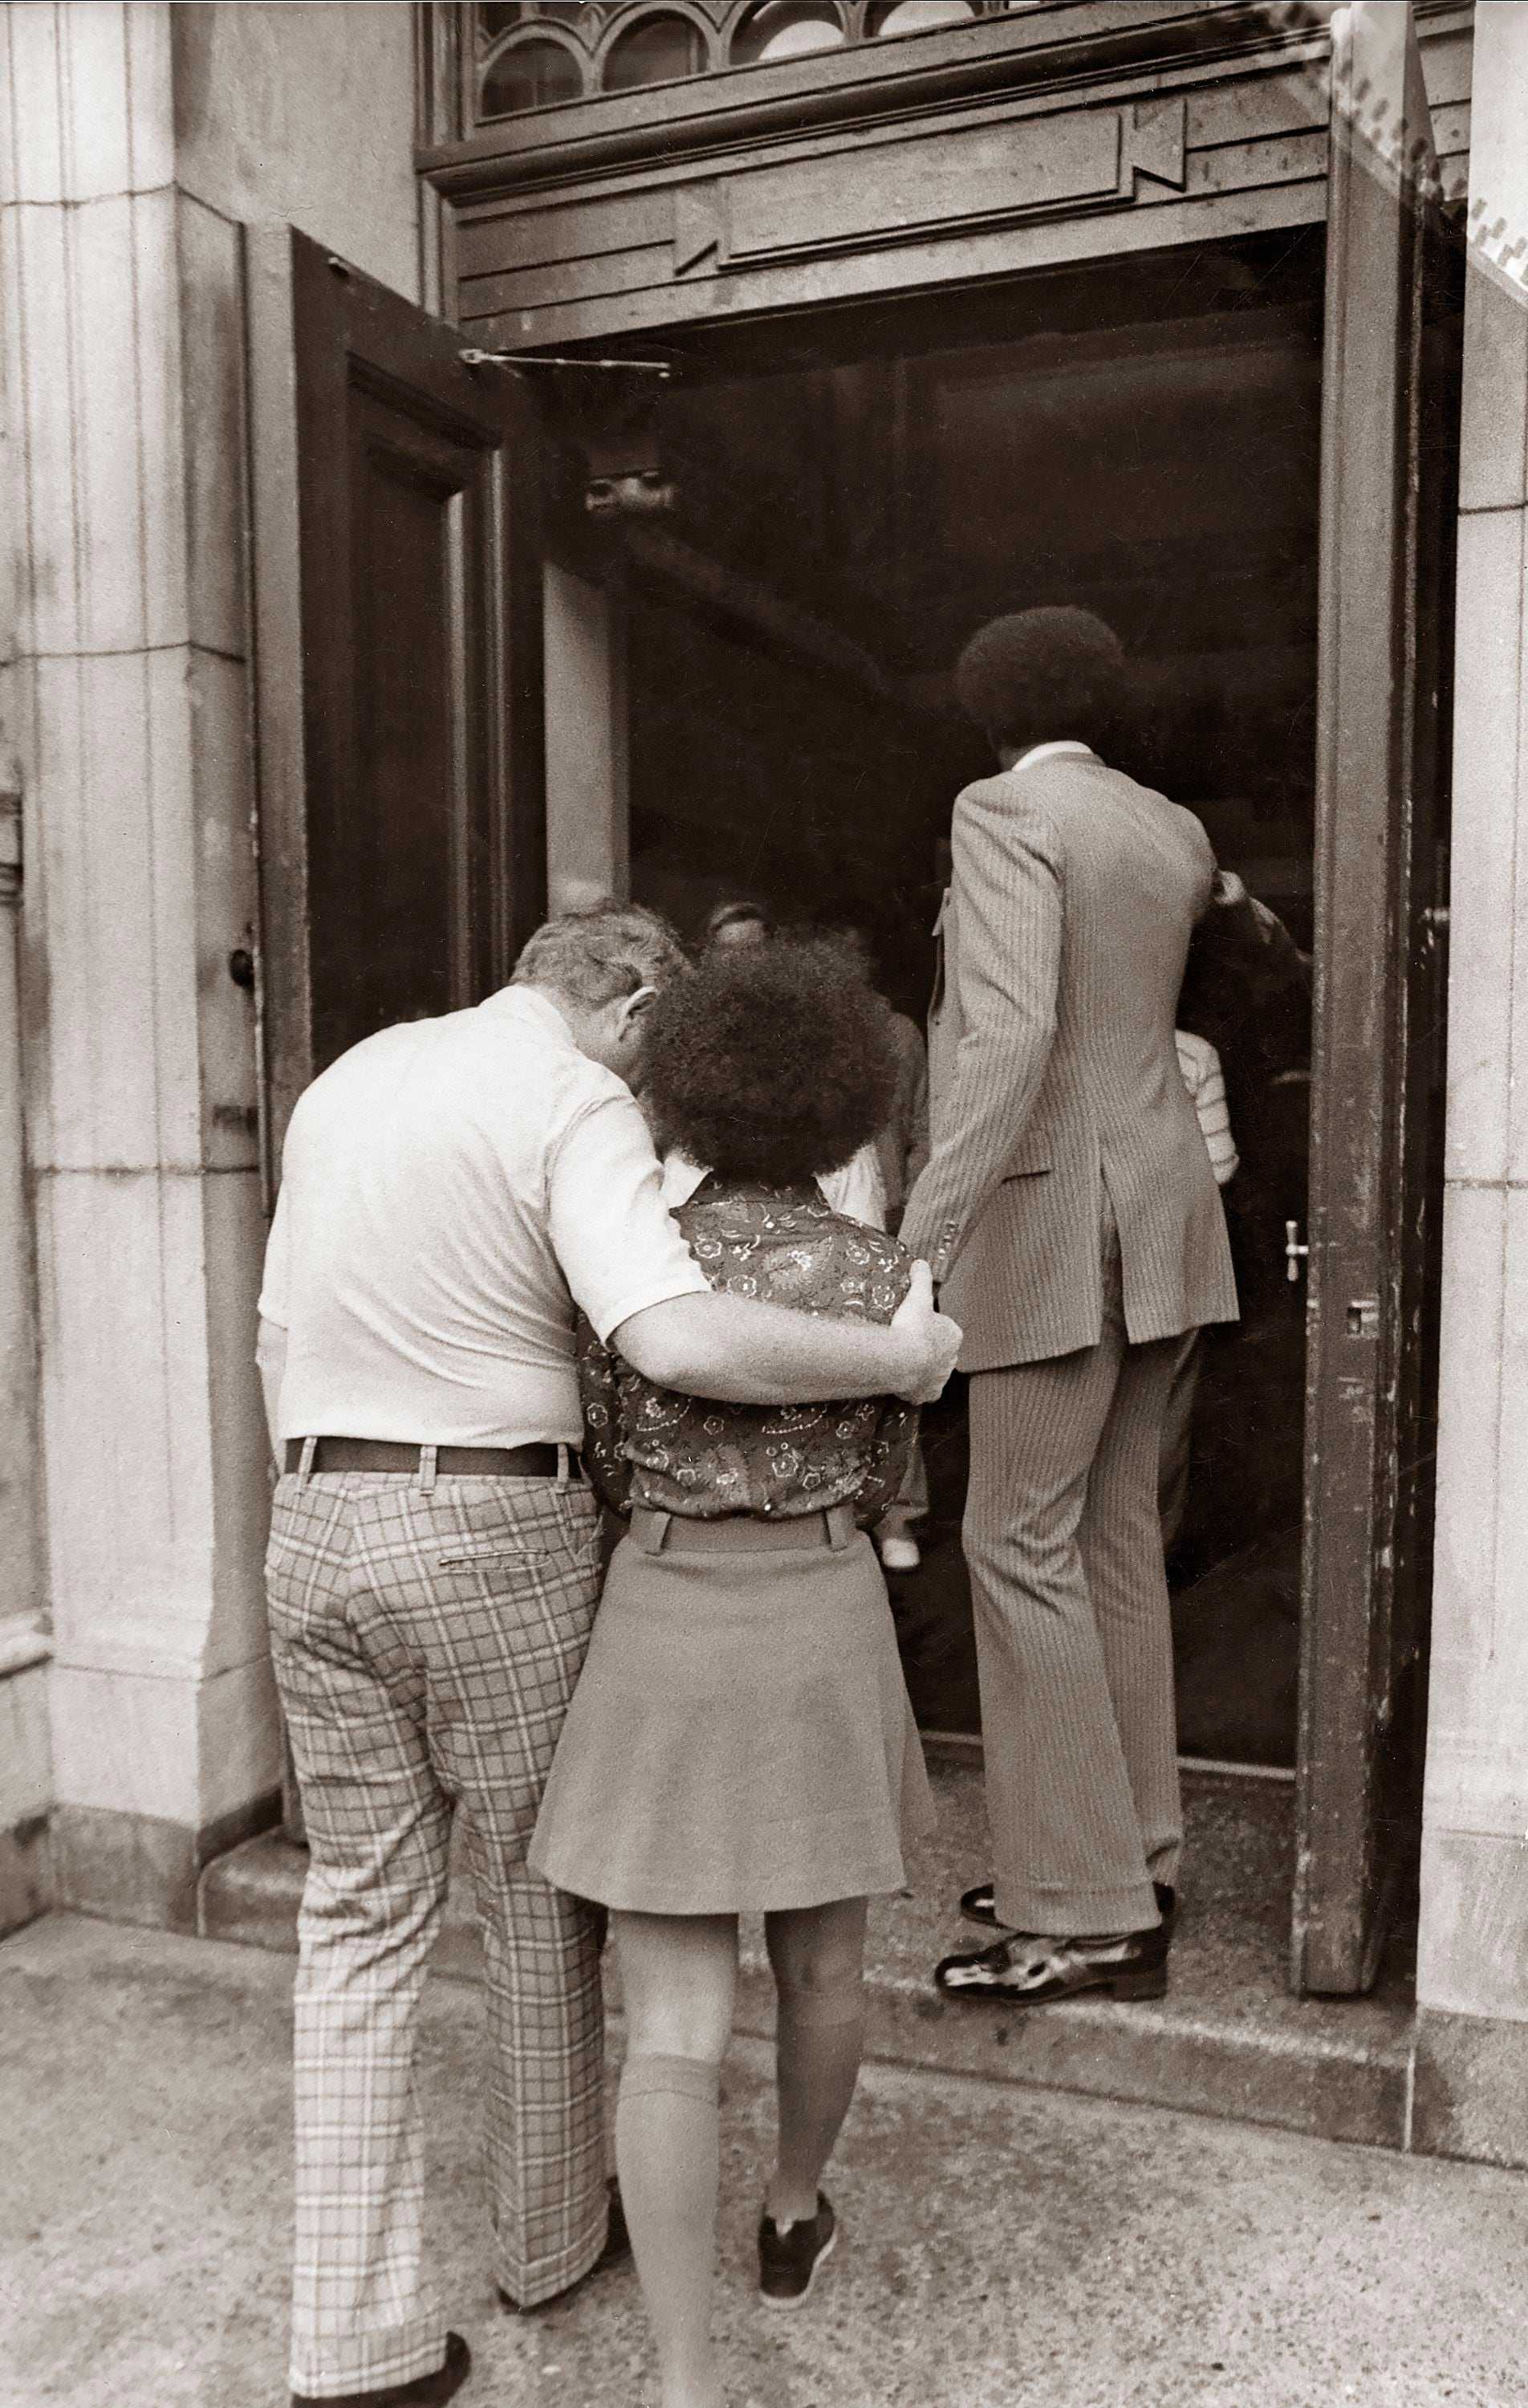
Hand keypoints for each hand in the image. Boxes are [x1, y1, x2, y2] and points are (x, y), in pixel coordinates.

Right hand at [889, 1259, 961, 1404]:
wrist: (900, 1359)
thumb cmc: (912, 1327)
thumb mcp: (917, 1297)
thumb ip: (921, 1279)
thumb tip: (920, 1262)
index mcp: (954, 1336)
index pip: (945, 1329)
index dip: (930, 1327)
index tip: (915, 1325)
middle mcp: (952, 1359)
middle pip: (941, 1352)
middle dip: (928, 1349)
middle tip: (907, 1343)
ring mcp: (940, 1378)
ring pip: (934, 1373)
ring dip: (923, 1369)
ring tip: (904, 1362)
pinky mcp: (927, 1394)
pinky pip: (924, 1392)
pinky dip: (916, 1389)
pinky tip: (905, 1383)